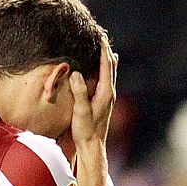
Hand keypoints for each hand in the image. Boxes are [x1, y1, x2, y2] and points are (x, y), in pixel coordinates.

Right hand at [69, 39, 117, 160]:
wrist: (92, 147)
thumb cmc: (86, 131)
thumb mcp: (81, 111)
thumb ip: (79, 92)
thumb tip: (76, 74)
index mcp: (106, 93)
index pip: (106, 67)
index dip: (103, 51)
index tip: (101, 37)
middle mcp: (109, 94)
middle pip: (110, 68)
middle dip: (106, 52)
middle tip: (103, 38)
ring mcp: (107, 99)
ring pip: (109, 74)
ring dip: (107, 61)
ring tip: (106, 49)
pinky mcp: (103, 103)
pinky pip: (105, 81)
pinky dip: (104, 72)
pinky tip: (102, 71)